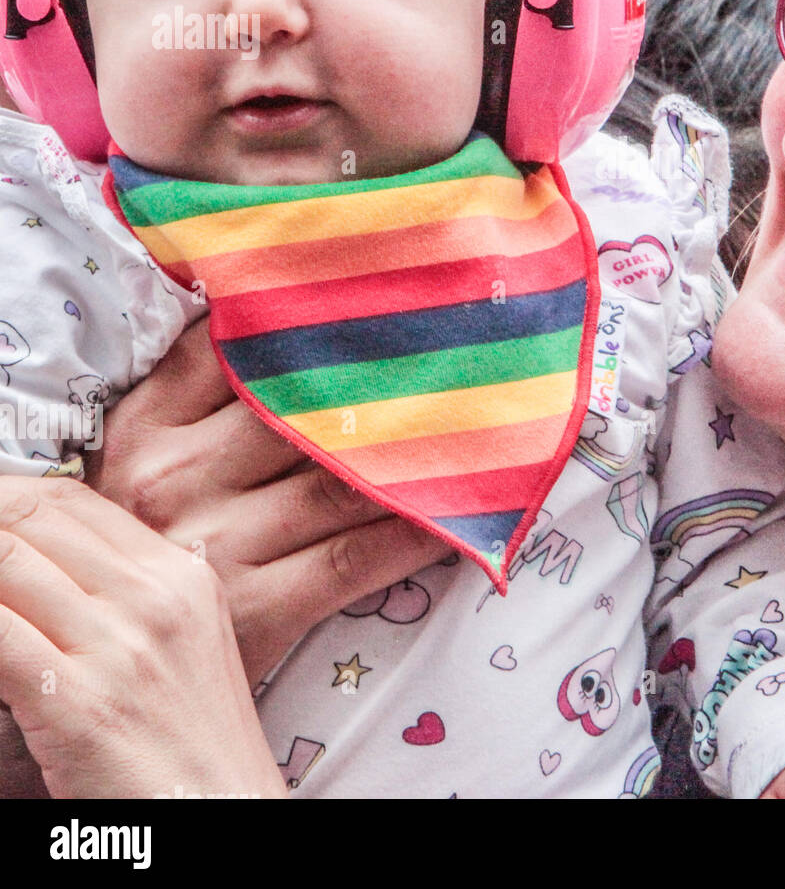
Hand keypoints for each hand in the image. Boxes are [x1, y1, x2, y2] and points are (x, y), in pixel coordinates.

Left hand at [0, 475, 285, 798]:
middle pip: (33, 520)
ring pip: (4, 563)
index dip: (9, 498)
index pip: (74, 502)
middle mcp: (154, 597)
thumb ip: (126, 595)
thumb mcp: (184, 645)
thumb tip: (38, 560)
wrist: (223, 811)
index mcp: (182, 576)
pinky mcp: (77, 702)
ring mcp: (118, 645)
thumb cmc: (195, 744)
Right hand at [87, 319, 447, 682]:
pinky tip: (458, 513)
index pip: (235, 351)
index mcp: (144, 428)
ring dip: (414, 458)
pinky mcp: (256, 611)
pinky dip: (415, 533)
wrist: (110, 675)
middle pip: (300, 412)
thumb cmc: (146, 542)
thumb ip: (200, 388)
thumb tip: (282, 313)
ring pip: (340, 482)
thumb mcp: (143, 456)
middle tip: (456, 358)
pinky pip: (356, 557)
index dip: (313, 325)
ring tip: (476, 429)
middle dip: (381, 389)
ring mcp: (215, 546)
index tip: (381, 306)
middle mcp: (174, 479)